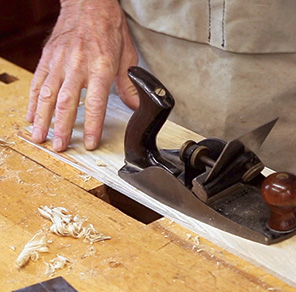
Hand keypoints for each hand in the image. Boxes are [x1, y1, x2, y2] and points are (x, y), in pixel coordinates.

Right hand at [26, 0, 138, 151]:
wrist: (89, 4)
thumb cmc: (109, 28)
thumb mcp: (128, 56)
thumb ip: (130, 85)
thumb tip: (136, 107)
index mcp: (100, 67)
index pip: (96, 103)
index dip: (92, 125)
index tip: (90, 143)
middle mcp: (77, 65)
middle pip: (68, 103)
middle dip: (62, 127)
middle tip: (59, 147)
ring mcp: (60, 61)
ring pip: (48, 94)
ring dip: (43, 119)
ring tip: (41, 137)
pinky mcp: (48, 57)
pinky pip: (38, 82)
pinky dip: (33, 101)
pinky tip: (32, 116)